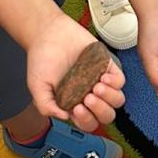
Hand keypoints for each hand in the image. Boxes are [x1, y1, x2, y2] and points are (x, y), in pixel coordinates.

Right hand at [27, 12, 125, 131]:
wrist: (48, 34)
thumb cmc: (42, 60)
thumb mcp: (37, 87)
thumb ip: (46, 106)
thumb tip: (64, 117)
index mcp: (74, 105)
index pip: (88, 123)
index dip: (86, 120)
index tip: (76, 107)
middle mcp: (89, 95)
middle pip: (106, 115)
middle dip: (100, 110)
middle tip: (88, 97)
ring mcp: (99, 81)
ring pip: (117, 100)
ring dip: (109, 98)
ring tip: (96, 86)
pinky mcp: (106, 66)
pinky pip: (120, 81)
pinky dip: (115, 82)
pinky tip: (102, 76)